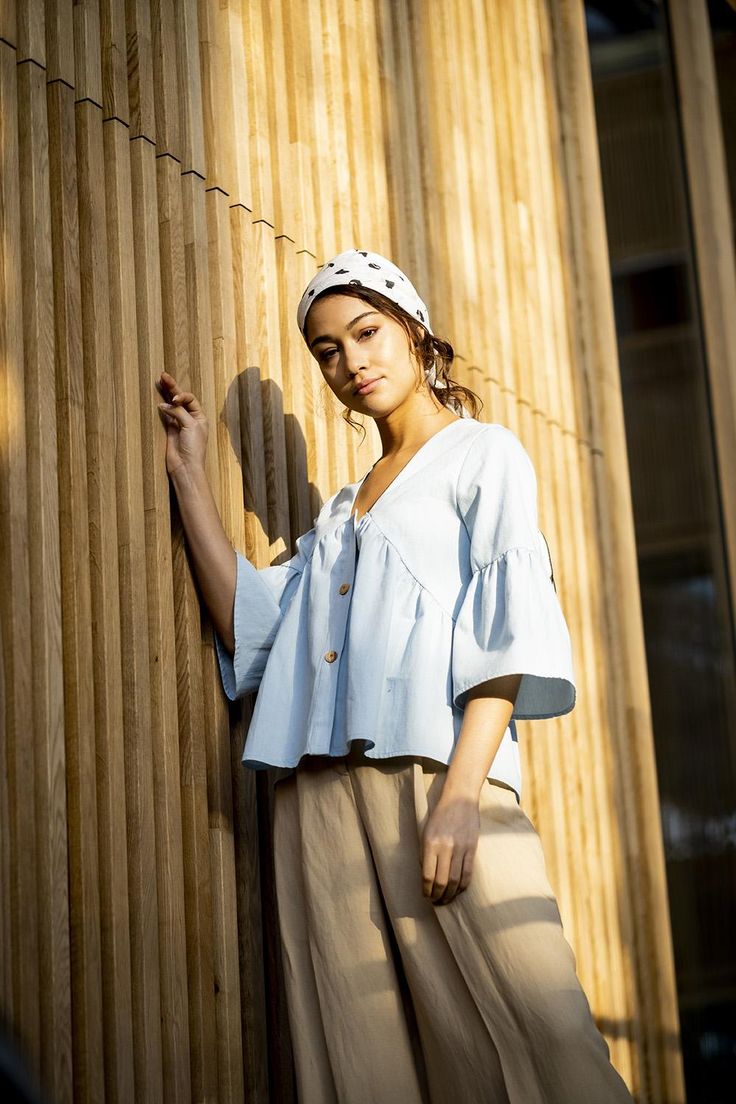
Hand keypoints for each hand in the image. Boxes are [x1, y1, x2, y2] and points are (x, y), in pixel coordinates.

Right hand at [156, 371, 208, 476]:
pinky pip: (166, 415)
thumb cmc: (193, 447)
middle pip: (181, 399)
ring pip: (172, 405)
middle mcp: (191, 418)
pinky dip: (163, 408)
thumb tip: (164, 404)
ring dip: (166, 394)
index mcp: (200, 416)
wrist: (185, 466)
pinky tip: (158, 402)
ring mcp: (180, 423)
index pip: (190, 398)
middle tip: (163, 375)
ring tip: (160, 381)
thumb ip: (178, 412)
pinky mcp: (170, 430)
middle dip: (172, 387)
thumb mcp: (190, 425)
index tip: (175, 400)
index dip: (182, 396)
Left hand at [421, 789, 479, 904]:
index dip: (426, 890)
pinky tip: (458, 890)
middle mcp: (445, 846)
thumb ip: (425, 853)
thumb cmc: (440, 816)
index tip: (425, 895)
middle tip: (436, 902)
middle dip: (438, 896)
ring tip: (446, 899)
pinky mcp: (473, 848)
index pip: (427, 875)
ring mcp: (460, 848)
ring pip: (455, 880)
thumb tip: (426, 877)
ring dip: (450, 894)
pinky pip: (468, 873)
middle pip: (442, 881)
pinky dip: (463, 885)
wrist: (460, 798)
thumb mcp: (426, 832)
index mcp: (430, 842)